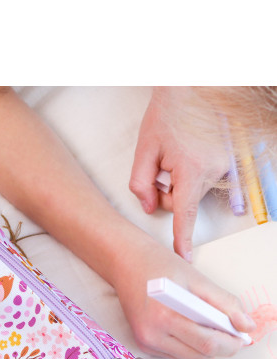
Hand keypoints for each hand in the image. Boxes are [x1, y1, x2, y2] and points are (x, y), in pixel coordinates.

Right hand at [112, 236, 255, 358]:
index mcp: (165, 316)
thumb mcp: (197, 278)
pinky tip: (188, 326)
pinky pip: (176, 355)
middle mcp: (152, 334)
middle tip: (232, 333)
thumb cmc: (159, 265)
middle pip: (200, 355)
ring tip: (208, 326)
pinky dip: (189, 345)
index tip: (242, 336)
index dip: (231, 342)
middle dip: (222, 347)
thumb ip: (225, 303)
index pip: (207, 343)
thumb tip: (246, 325)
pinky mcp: (143, 345)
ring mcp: (146, 342)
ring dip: (205, 348)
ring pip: (190, 358)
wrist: (125, 262)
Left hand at [129, 87, 228, 261]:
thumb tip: (149, 208)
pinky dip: (200, 183)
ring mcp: (225, 165)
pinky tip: (201, 176)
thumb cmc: (167, 114)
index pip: (184, 213)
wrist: (193, 87)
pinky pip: (215, 184)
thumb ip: (141, 184)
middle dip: (168, 192)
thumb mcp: (144, 149)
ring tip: (178, 155)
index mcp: (190, 169)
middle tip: (161, 167)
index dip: (182, 238)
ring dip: (182, 183)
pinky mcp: (231, 160)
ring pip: (196, 192)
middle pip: (184, 202)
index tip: (184, 257)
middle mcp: (213, 169)